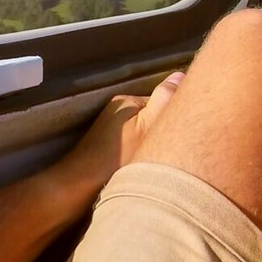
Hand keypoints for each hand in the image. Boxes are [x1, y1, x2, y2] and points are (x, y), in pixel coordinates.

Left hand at [54, 70, 182, 196]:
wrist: (78, 187)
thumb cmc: (115, 158)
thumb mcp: (146, 127)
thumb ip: (163, 100)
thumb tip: (179, 74)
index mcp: (128, 101)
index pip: (164, 102)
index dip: (176, 118)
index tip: (182, 135)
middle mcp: (118, 112)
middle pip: (154, 117)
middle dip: (164, 131)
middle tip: (170, 150)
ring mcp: (112, 130)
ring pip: (146, 132)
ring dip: (154, 144)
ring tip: (157, 160)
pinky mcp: (109, 147)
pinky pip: (135, 144)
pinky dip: (142, 153)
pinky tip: (143, 166)